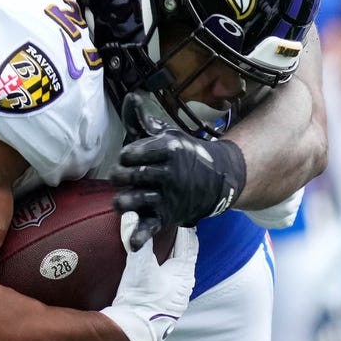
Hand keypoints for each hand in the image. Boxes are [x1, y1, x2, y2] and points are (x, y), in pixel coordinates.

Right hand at [101, 212, 198, 340]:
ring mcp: (174, 293)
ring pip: (175, 265)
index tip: (179, 211)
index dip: (185, 226)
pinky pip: (165, 275)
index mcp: (185, 272)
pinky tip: (150, 262)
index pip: (190, 242)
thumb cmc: (142, 299)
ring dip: (169, 252)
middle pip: (184, 253)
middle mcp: (184, 283)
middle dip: (178, 238)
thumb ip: (137, 240)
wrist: (134, 332)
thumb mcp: (140, 266)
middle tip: (168, 220)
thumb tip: (132, 214)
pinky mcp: (162, 300)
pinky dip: (160, 264)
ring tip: (159, 236)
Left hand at [111, 92, 245, 249]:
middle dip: (120, 175)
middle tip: (123, 176)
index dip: (126, 155)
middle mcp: (168, 174)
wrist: (220, 179)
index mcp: (167, 150)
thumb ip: (144, 120)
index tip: (128, 156)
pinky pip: (151, 228)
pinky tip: (131, 243)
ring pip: (135, 200)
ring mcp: (168, 197)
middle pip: (130, 175)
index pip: (132, 153)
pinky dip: (141, 237)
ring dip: (124, 201)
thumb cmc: (184, 154)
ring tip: (122, 200)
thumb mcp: (168, 134)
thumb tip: (131, 98)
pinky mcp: (167, 217)